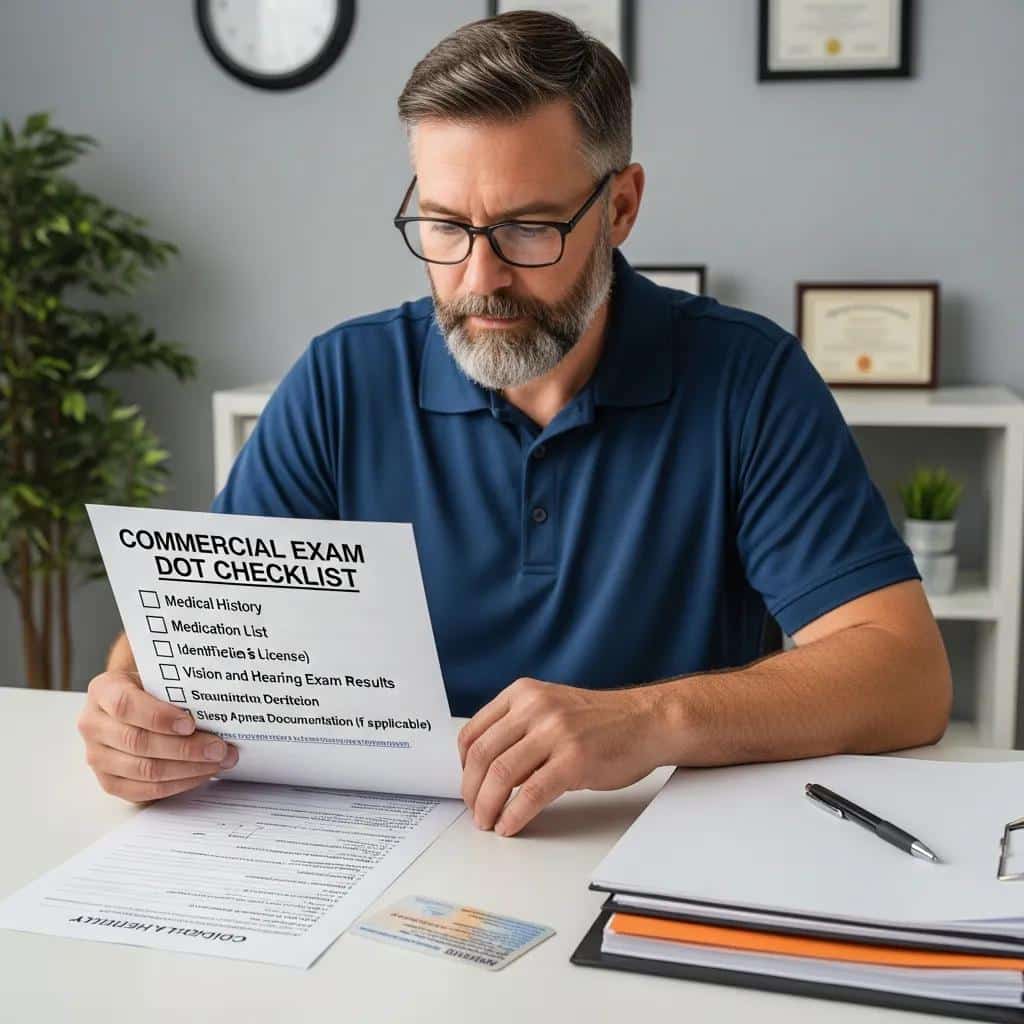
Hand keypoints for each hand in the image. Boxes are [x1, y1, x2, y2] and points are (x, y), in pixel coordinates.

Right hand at [77, 669, 237, 802]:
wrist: (130, 705)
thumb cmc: (149, 690)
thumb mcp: (157, 679)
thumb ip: (176, 690)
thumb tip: (216, 710)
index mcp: (103, 691)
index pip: (126, 705)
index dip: (159, 717)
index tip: (190, 724)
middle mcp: (93, 725)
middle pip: (138, 742)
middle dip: (186, 748)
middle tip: (219, 748)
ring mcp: (97, 756)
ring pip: (144, 770)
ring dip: (188, 769)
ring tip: (218, 762)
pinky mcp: (109, 781)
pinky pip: (145, 790)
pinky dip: (178, 784)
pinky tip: (201, 774)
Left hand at [457, 676, 666, 836]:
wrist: (647, 721)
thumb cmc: (600, 722)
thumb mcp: (551, 709)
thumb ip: (519, 728)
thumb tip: (484, 770)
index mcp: (523, 693)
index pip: (472, 732)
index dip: (463, 767)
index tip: (469, 786)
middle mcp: (535, 707)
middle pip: (481, 755)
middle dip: (471, 791)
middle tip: (474, 811)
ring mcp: (556, 732)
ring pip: (500, 774)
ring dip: (487, 806)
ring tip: (488, 822)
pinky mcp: (574, 760)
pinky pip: (530, 793)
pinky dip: (513, 815)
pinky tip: (509, 825)